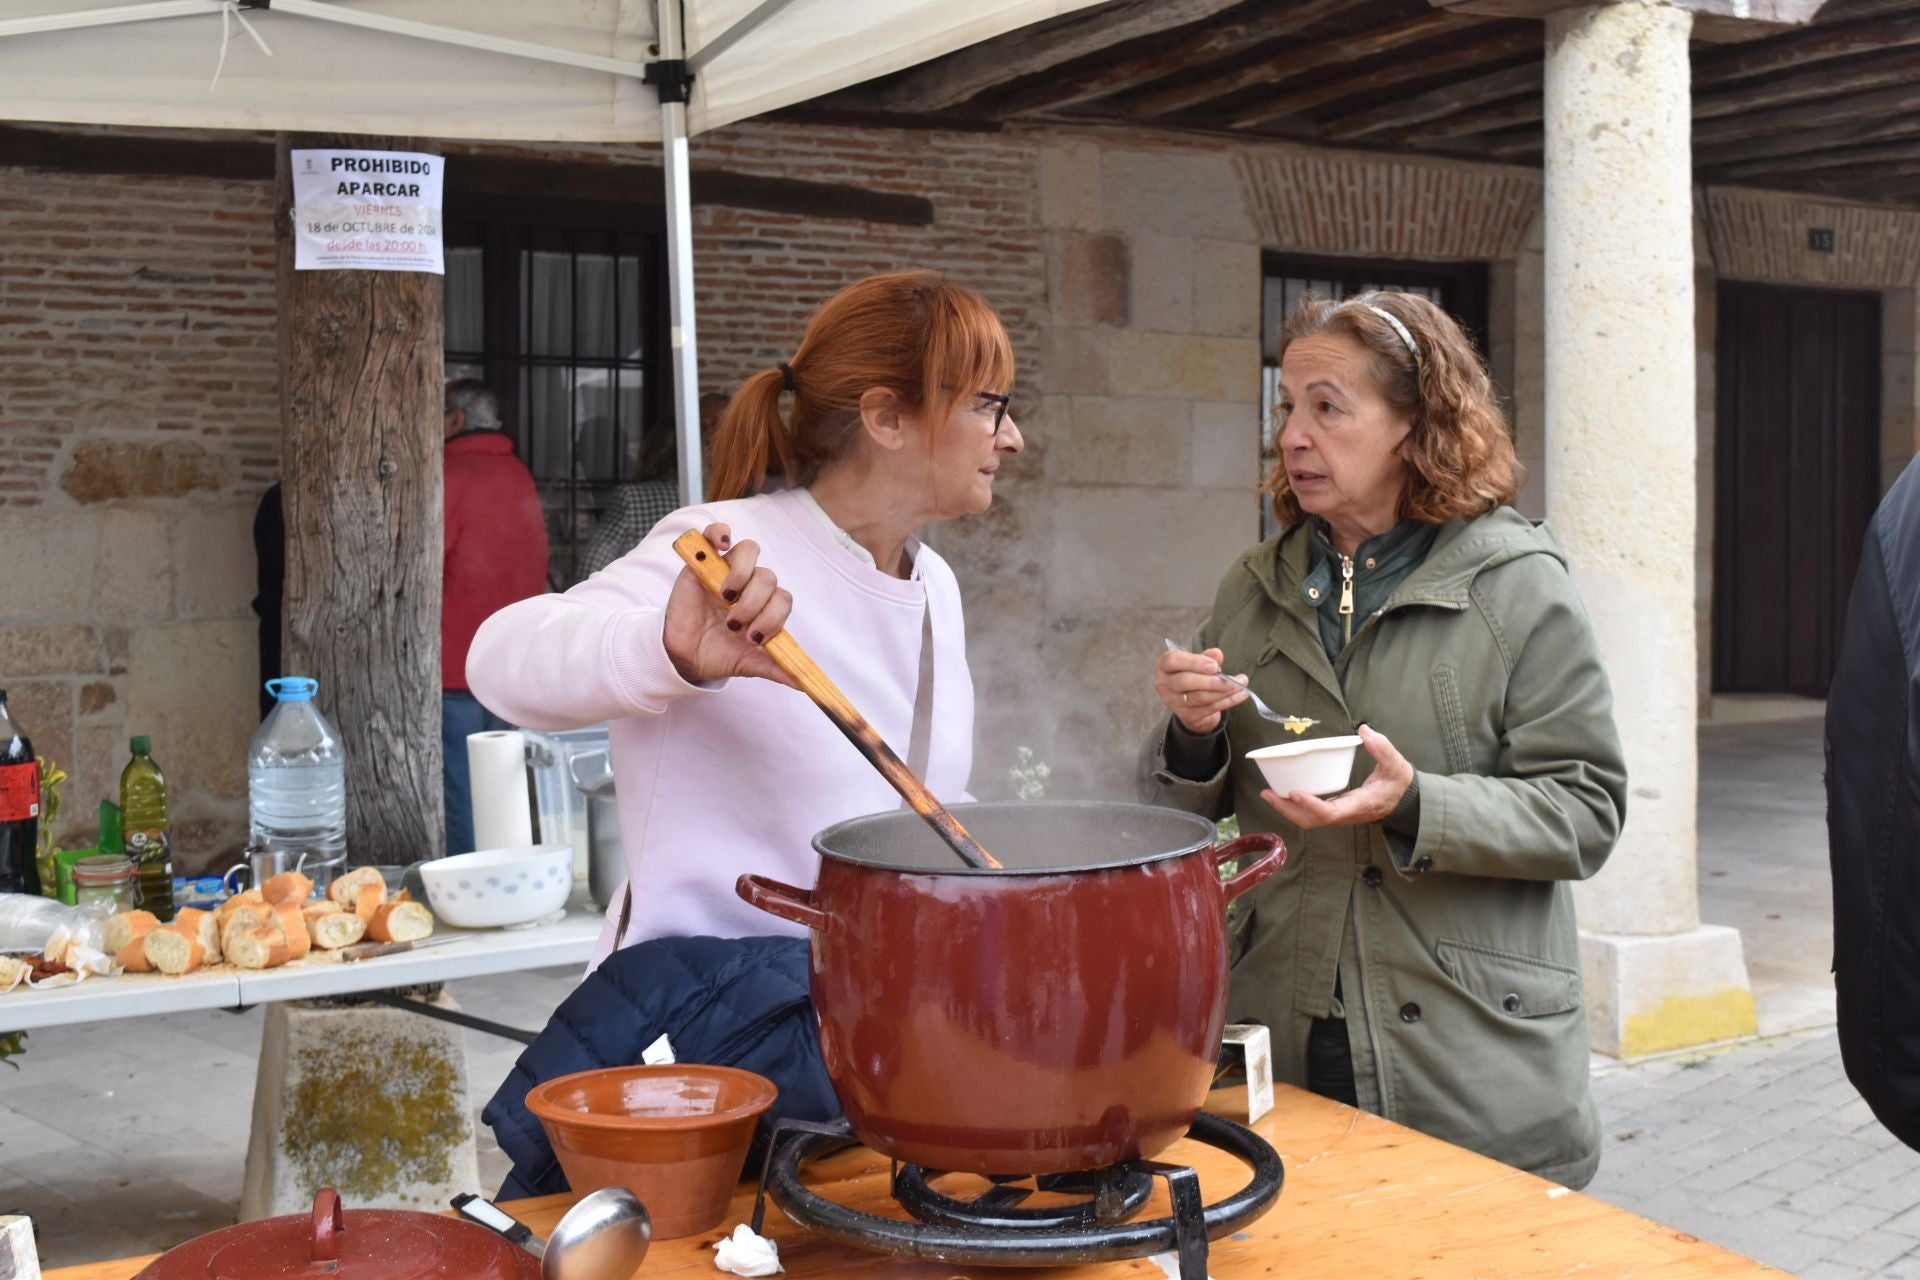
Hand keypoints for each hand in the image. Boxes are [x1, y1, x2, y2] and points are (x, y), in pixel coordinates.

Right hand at [662, 522, 797, 688]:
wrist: (683, 656)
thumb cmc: (718, 655)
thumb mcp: (748, 664)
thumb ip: (775, 668)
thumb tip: (803, 684)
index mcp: (765, 606)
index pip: (783, 598)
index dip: (773, 616)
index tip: (754, 637)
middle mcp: (749, 586)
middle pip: (767, 577)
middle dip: (754, 603)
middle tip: (734, 625)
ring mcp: (726, 571)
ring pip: (749, 551)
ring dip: (740, 576)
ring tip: (725, 597)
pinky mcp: (703, 562)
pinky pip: (716, 532)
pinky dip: (720, 532)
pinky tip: (721, 547)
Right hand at [1154, 645, 1249, 734]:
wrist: (1188, 701)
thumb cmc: (1192, 674)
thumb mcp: (1197, 662)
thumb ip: (1206, 657)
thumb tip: (1217, 654)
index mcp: (1164, 666)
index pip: (1173, 661)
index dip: (1194, 663)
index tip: (1214, 665)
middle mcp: (1164, 684)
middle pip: (1185, 682)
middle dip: (1210, 681)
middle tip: (1231, 679)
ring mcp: (1174, 702)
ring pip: (1199, 697)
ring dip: (1223, 691)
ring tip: (1241, 684)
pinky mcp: (1187, 716)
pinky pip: (1210, 708)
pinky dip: (1228, 701)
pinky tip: (1241, 694)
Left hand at [1262, 724, 1412, 829]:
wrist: (1405, 800)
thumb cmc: (1399, 783)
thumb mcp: (1396, 764)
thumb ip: (1382, 747)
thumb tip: (1364, 730)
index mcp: (1358, 805)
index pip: (1330, 813)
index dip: (1310, 805)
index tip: (1294, 792)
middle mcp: (1345, 814)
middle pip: (1311, 820)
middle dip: (1287, 809)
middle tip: (1267, 793)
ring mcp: (1339, 814)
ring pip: (1309, 819)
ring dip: (1287, 809)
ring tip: (1268, 793)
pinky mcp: (1336, 810)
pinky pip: (1311, 813)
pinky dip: (1295, 805)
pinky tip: (1283, 792)